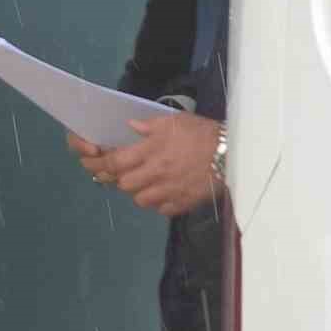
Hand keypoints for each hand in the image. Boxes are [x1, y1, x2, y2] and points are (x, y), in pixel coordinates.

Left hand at [68, 113, 223, 216]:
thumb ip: (150, 125)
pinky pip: (161, 209)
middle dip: (121, 179)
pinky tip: (165, 192)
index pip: (115, 162)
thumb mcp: (176, 121)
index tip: (96, 163)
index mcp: (151, 151)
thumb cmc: (204, 133)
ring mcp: (168, 191)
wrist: (234, 153)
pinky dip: (159, 203)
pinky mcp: (182, 204)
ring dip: (139, 191)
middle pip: (124, 184)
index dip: (101, 164)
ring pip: (140, 199)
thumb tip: (130, 126)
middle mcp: (155, 174)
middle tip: (127, 171)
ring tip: (147, 182)